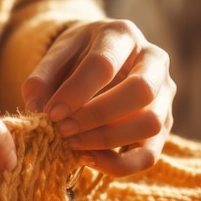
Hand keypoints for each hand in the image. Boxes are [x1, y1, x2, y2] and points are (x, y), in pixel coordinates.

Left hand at [21, 19, 174, 175]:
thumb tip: (37, 110)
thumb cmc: (74, 59)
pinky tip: (87, 158)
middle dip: (96, 116)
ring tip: (72, 144)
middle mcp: (152, 60)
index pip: (104, 64)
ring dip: (107, 140)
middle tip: (63, 129)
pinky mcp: (162, 125)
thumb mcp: (53, 59)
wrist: (95, 62)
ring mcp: (164, 94)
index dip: (75, 92)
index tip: (51, 113)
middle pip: (140, 91)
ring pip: (150, 123)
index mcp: (121, 35)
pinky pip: (149, 154)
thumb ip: (40, 80)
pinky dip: (118, 164)